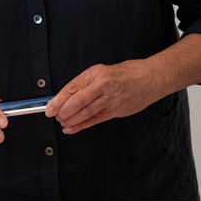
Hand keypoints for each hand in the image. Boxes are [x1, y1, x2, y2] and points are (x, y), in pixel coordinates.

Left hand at [46, 60, 161, 133]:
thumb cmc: (125, 74)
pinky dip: (82, 125)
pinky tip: (72, 128)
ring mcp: (111, 99)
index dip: (58, 100)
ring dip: (71, 120)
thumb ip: (84, 83)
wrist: (151, 78)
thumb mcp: (101, 71)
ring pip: (86, 112)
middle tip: (56, 116)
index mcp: (96, 74)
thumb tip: (64, 96)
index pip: (72, 88)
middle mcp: (103, 86)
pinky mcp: (117, 110)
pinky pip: (96, 119)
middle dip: (63, 112)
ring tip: (63, 122)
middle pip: (78, 101)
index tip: (49, 108)